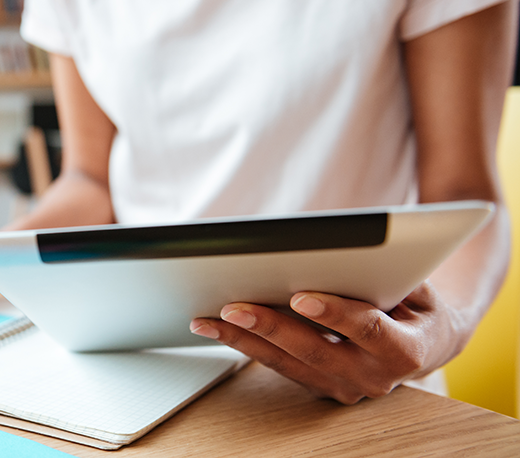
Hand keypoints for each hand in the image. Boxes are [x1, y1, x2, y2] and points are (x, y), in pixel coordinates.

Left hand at [188, 282, 462, 403]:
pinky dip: (244, 346)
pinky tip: (215, 328)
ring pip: (288, 364)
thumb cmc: (416, 301)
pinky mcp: (319, 386)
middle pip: (316, 352)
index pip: (368, 330)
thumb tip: (346, 248)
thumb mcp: (417, 283)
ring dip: (244, 341)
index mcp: (406, 350)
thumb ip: (386, 272)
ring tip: (208, 320)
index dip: (335, 315)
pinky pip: (278, 366)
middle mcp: (374, 377)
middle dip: (271, 328)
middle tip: (234, 308)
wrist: (427, 340)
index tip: (301, 297)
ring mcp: (344, 387)